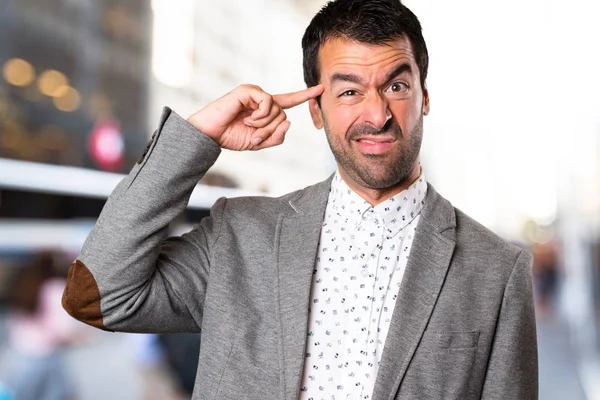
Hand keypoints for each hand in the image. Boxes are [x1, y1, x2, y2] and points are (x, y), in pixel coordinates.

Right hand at [187, 84, 322, 150]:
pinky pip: (268, 103)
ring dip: (264, 125)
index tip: (321, 89)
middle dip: (271, 130)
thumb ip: (276, 137)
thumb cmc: (231, 137)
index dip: (305, 95)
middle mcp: (262, 99)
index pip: (289, 101)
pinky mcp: (248, 90)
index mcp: (265, 110)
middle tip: (254, 137)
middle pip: (283, 115)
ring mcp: (255, 93)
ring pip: (277, 111)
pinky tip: (246, 119)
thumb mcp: (258, 143)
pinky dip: (260, 116)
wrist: (210, 135)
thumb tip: (289, 123)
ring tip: (247, 126)